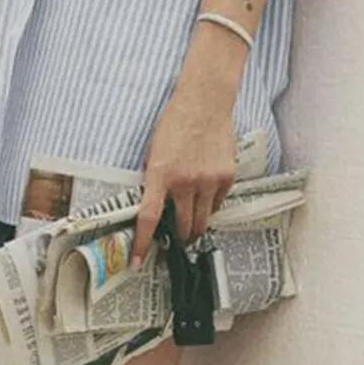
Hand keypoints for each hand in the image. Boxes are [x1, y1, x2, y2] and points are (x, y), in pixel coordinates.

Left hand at [132, 86, 237, 267]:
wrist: (205, 102)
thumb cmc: (175, 124)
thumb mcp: (153, 152)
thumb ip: (153, 180)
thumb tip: (153, 206)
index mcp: (159, 175)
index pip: (149, 218)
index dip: (142, 244)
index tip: (137, 263)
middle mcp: (185, 182)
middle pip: (184, 227)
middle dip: (180, 238)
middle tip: (177, 241)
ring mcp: (208, 180)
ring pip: (203, 221)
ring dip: (196, 226)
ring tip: (192, 222)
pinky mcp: (226, 176)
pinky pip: (217, 203)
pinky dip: (210, 204)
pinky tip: (205, 193)